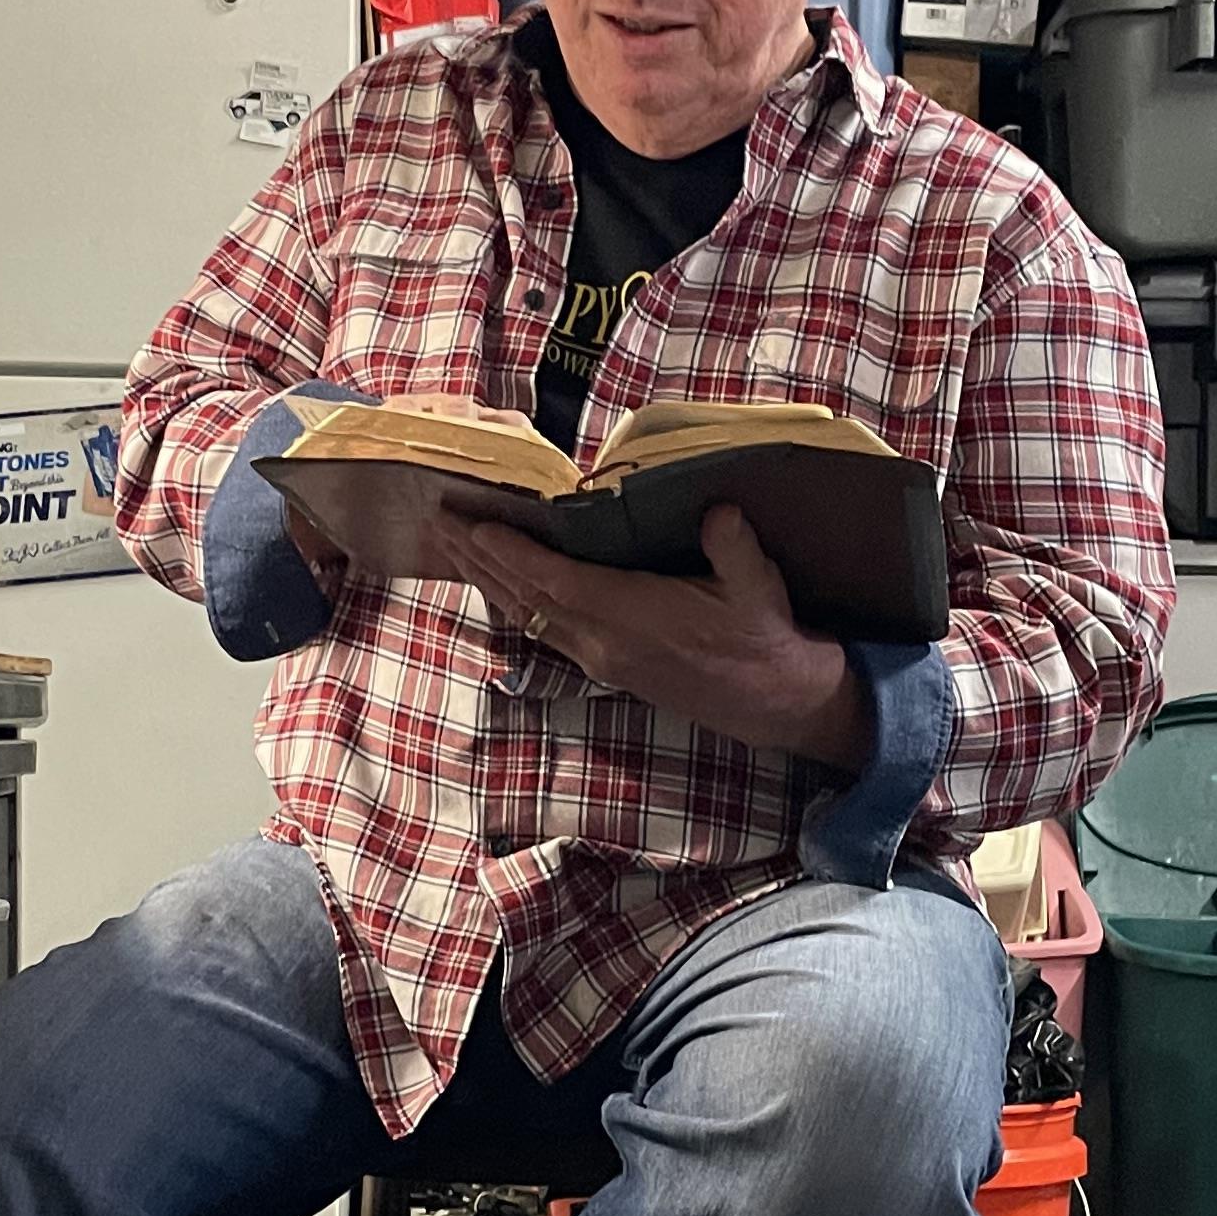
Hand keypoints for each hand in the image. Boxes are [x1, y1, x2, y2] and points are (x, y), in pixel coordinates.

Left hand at [453, 503, 871, 771]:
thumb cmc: (766, 640)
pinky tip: (496, 581)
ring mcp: (601, 658)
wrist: (778, 703)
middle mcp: (606, 643)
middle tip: (439, 519)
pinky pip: (543, 628)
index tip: (475, 527)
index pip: (559, 584)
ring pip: (528, 614)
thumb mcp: (760, 589)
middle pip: (526, 598)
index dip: (514, 555)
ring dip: (487, 577)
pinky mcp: (605, 665)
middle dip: (479, 558)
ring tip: (451, 541)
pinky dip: (513, 598)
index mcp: (636, 620)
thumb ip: (735, 548)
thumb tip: (718, 512)